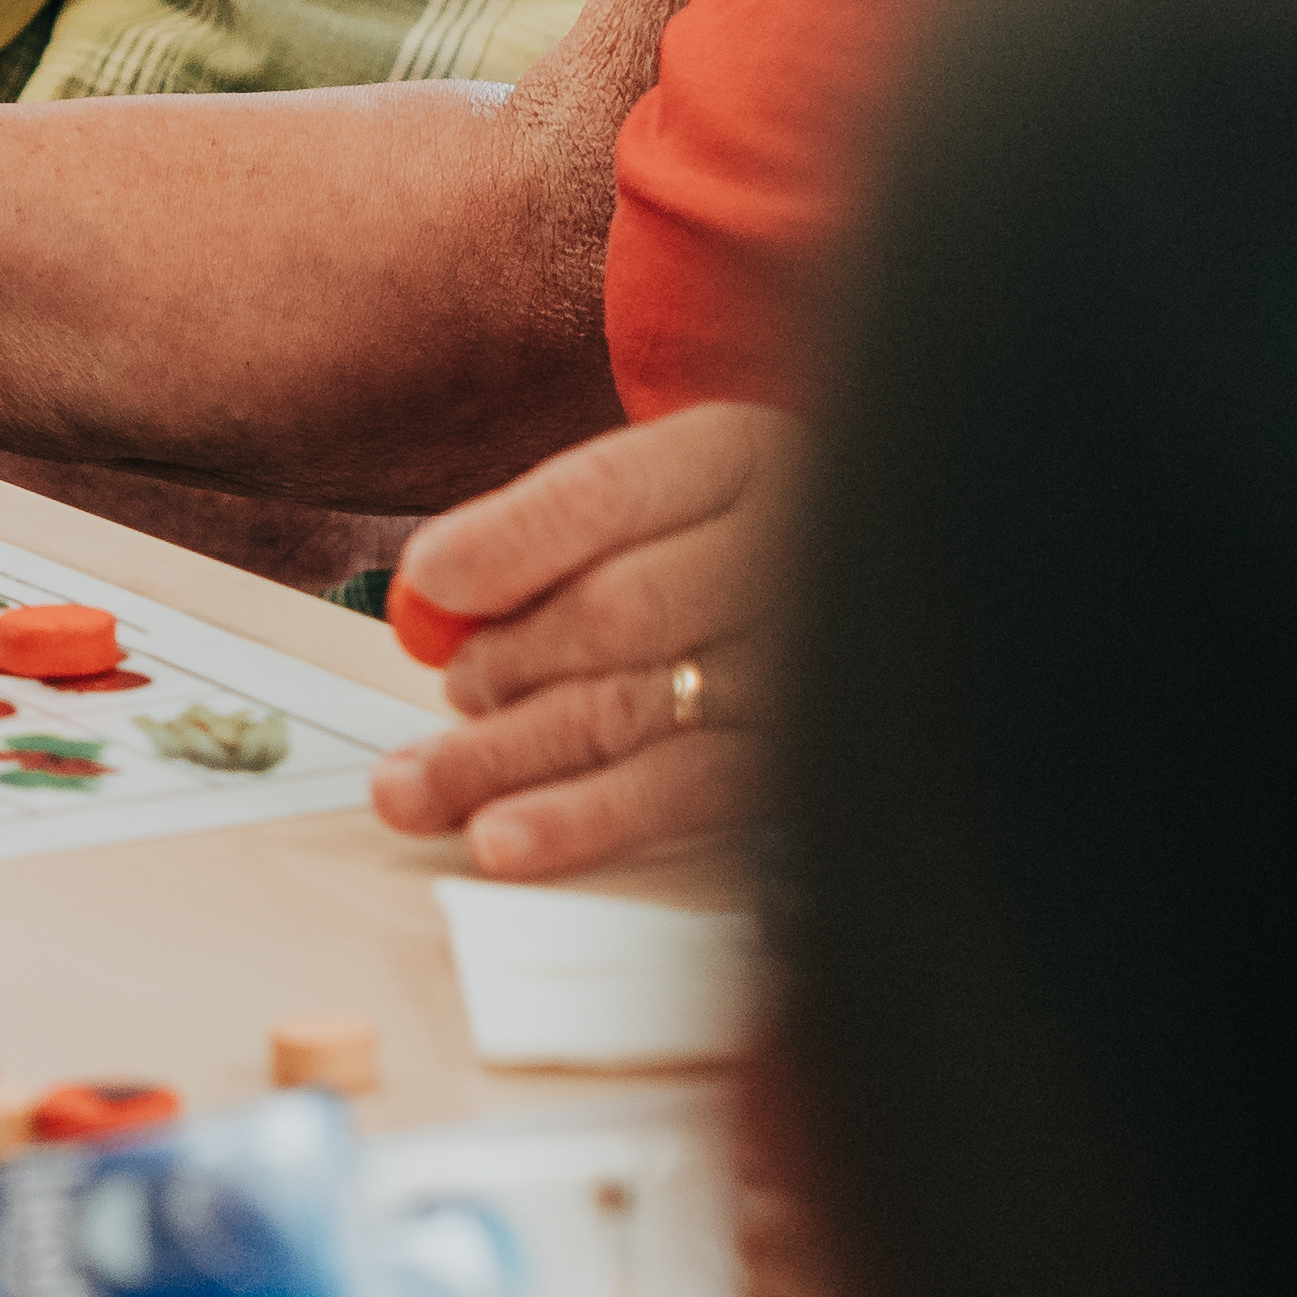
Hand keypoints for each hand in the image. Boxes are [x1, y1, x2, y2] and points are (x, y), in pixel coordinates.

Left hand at [367, 402, 794, 879]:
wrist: (879, 579)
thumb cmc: (729, 543)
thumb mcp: (664, 493)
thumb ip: (548, 532)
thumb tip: (432, 600)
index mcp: (738, 457)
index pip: (605, 494)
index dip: (504, 544)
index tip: (427, 583)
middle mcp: (784, 550)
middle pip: (615, 613)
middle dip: (505, 664)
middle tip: (454, 690)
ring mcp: (802, 661)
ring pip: (630, 710)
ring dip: (505, 756)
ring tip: (416, 790)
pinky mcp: (801, 759)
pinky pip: (678, 793)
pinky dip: (581, 818)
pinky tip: (508, 838)